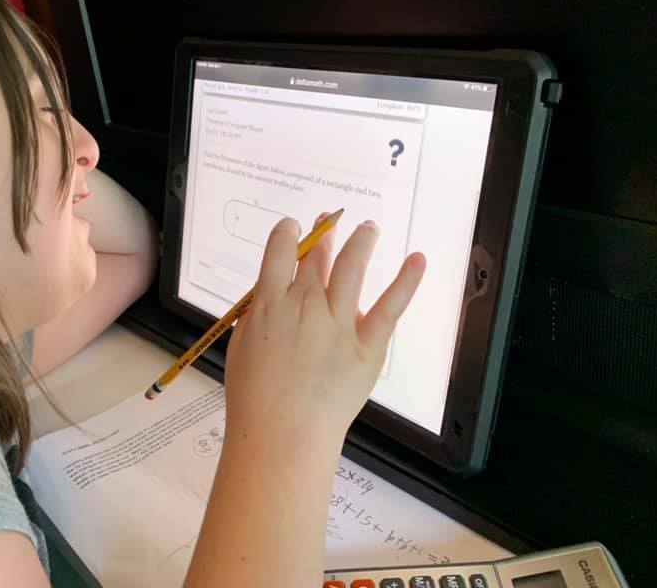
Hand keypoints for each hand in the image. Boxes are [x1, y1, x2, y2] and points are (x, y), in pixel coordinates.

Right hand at [223, 214, 425, 447]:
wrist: (281, 435)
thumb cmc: (255, 399)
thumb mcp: (239, 346)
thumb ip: (255, 316)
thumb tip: (268, 298)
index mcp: (269, 303)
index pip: (279, 250)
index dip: (287, 233)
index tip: (292, 228)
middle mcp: (304, 305)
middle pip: (316, 256)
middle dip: (323, 233)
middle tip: (329, 220)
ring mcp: (338, 323)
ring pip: (352, 266)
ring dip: (360, 240)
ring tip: (368, 228)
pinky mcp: (367, 345)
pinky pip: (390, 306)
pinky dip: (406, 280)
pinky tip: (417, 259)